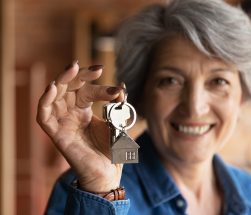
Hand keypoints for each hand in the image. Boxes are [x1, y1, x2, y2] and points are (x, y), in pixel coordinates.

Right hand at [37, 61, 124, 191]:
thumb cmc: (112, 149)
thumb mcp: (117, 123)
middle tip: (95, 69)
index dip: (98, 84)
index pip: (86, 90)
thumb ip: (118, 106)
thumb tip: (122, 87)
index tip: (117, 88)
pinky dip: (44, 102)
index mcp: (84, 110)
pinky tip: (52, 88)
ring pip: (53, 96)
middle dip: (78, 75)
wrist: (108, 172)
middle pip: (68, 87)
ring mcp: (62, 123)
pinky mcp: (56, 135)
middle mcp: (71, 113)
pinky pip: (44, 117)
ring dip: (61, 80)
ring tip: (72, 68)